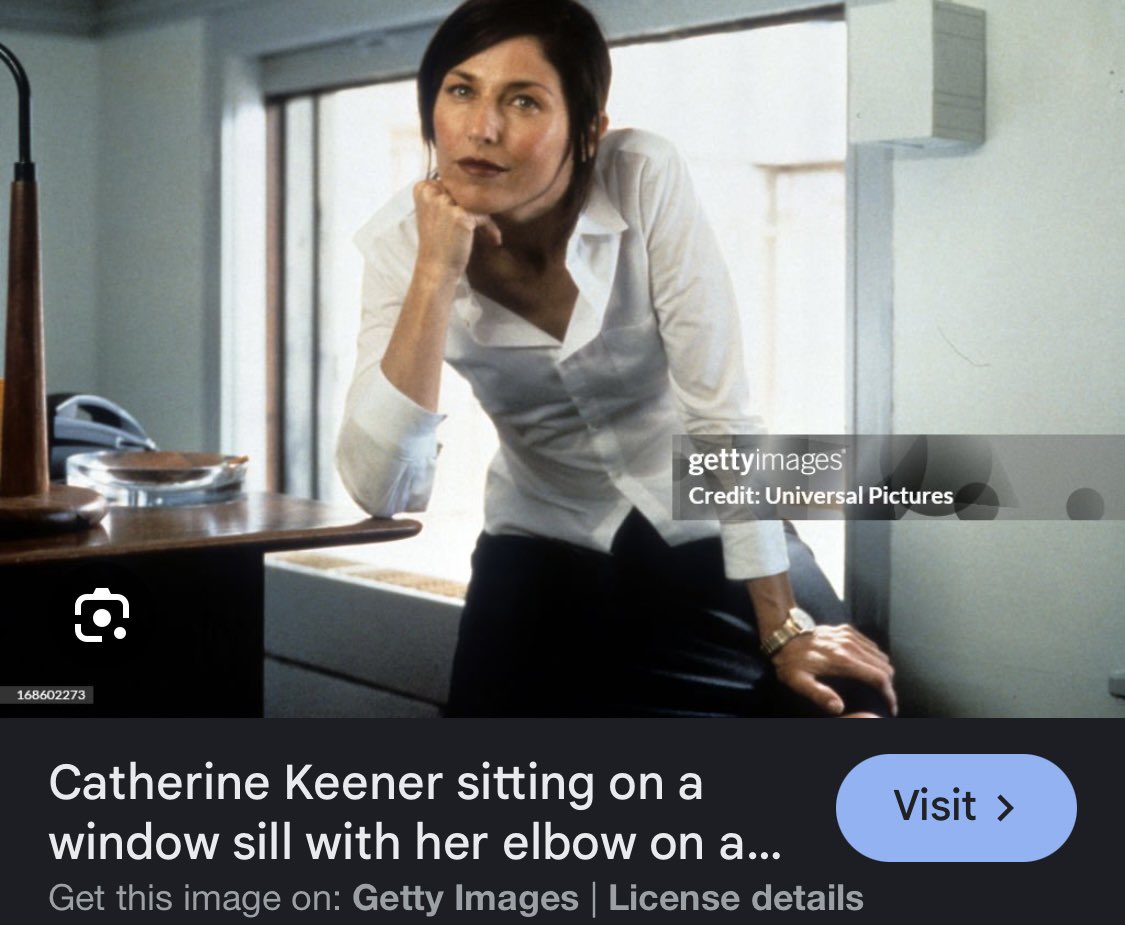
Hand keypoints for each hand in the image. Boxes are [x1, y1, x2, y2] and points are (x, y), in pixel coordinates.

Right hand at [413, 179, 501, 278]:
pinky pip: (484, 215)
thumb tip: (477, 177)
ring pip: (476, 202)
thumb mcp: (436, 213)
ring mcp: (444, 203)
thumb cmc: (438, 244)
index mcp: (422, 188)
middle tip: (484, 227)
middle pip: (465, 192)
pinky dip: (490, 228)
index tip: (469, 218)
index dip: (464, 201)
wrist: (436, 269)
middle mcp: (431, 192)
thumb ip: (446, 195)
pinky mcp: (459, 215)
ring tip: (491, 235)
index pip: (453, 184)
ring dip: (486, 220)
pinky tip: (494, 240)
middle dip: (477, 210)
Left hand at [771, 624, 896, 716]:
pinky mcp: (847, 630)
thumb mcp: (799, 681)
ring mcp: (850, 636)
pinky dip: (875, 657)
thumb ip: (819, 695)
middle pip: (884, 667)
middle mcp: (851, 646)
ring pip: (880, 655)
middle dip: (888, 685)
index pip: (879, 678)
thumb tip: (838, 708)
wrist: (784, 634)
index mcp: (843, 661)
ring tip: (878, 685)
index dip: (889, 695)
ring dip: (883, 671)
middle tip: (884, 699)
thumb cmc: (791, 661)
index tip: (891, 707)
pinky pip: (870, 645)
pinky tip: (868, 667)